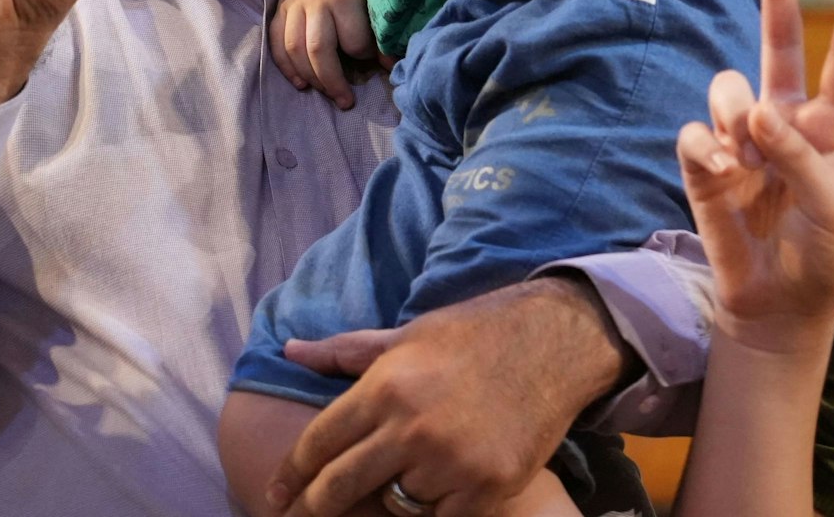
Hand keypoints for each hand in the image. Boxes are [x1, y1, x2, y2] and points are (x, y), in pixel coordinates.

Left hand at [268, 279, 624, 516]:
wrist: (556, 342)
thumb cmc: (476, 334)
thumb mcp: (409, 334)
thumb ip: (347, 351)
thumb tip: (290, 350)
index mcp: (387, 385)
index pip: (318, 443)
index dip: (291, 474)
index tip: (277, 493)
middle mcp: (412, 427)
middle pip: (340, 487)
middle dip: (315, 506)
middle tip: (303, 515)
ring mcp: (450, 462)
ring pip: (394, 505)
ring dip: (395, 495)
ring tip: (407, 475)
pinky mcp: (486, 488)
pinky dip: (438, 508)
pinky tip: (444, 487)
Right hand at [270, 0, 376, 109]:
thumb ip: (381, 25)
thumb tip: (392, 64)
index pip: (354, 41)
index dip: (367, 58)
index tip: (380, 66)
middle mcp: (316, 1)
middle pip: (318, 50)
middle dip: (333, 81)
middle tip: (346, 101)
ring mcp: (294, 4)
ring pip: (294, 50)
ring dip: (309, 78)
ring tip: (325, 94)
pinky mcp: (279, 7)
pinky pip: (275, 42)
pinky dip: (285, 66)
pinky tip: (300, 83)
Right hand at [678, 0, 833, 351]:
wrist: (778, 303)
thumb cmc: (820, 252)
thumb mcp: (830, 204)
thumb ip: (798, 154)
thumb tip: (755, 111)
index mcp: (831, 127)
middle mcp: (785, 119)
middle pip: (780, 42)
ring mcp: (742, 137)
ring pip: (728, 87)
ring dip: (735, 114)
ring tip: (747, 161)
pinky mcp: (705, 162)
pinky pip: (697, 134)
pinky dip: (709, 151)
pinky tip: (724, 175)